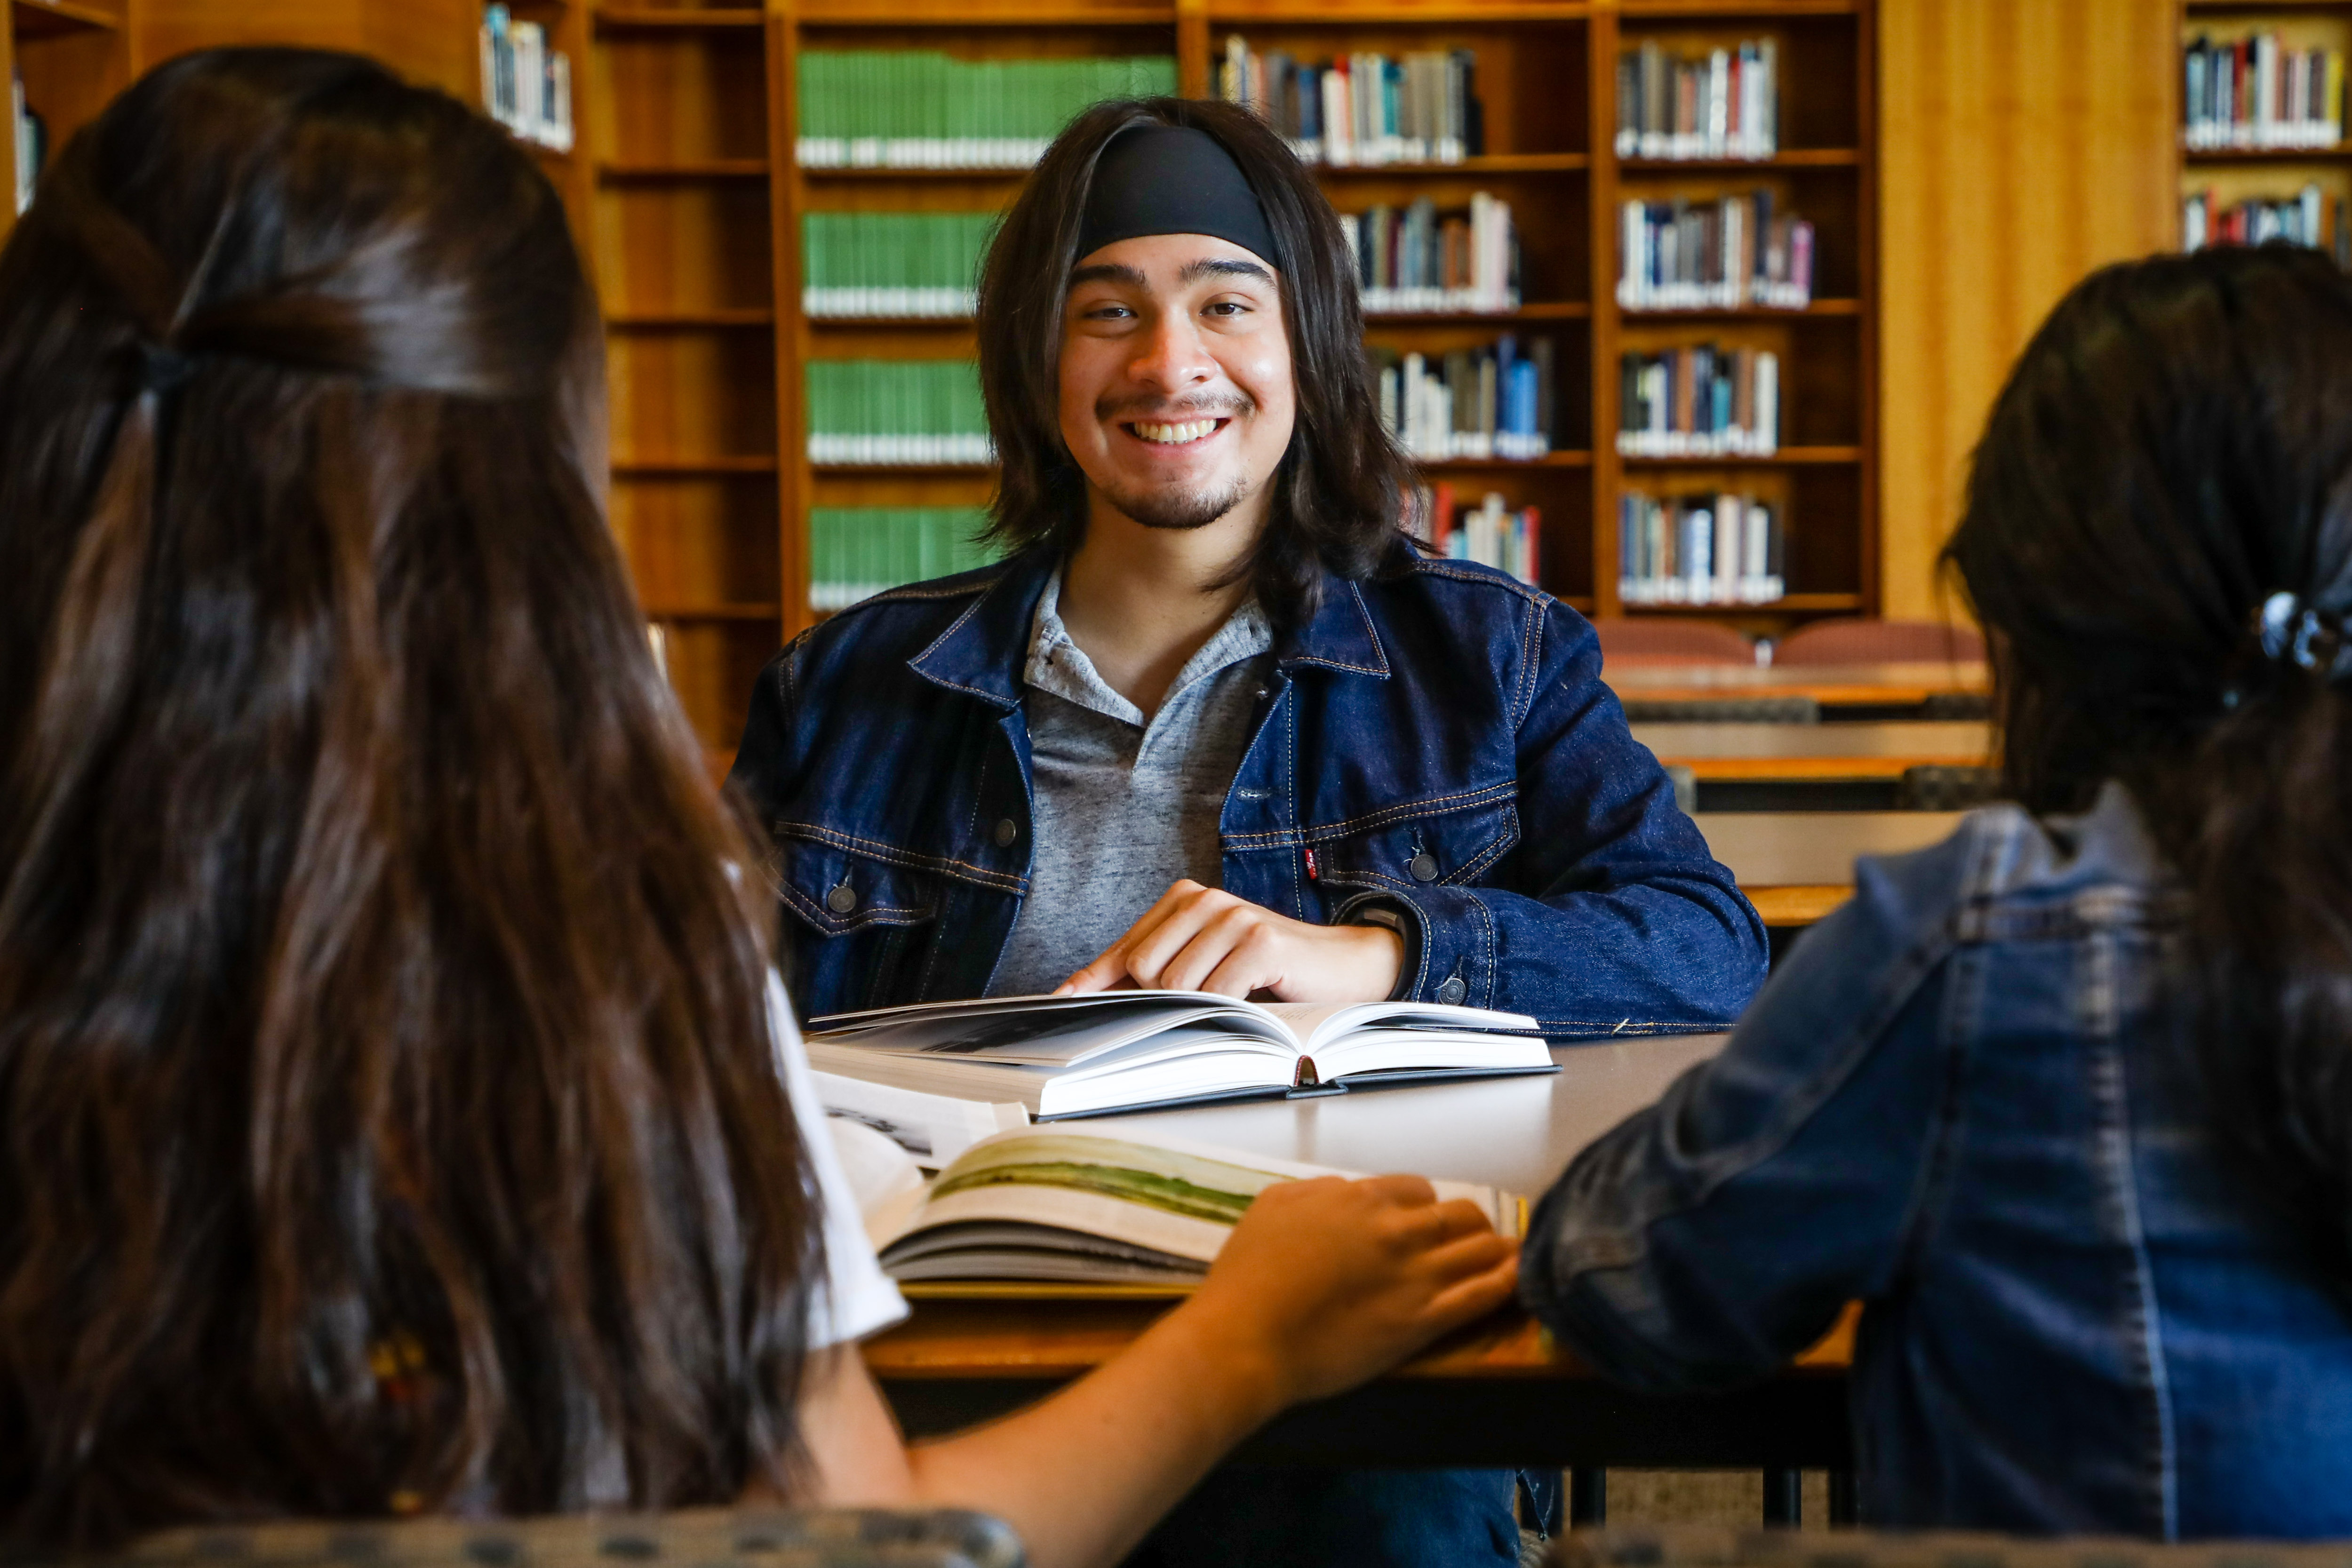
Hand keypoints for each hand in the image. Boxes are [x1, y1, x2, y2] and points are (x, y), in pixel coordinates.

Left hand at [1057, 880, 1404, 1001]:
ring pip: (1177, 986)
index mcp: (1182, 901)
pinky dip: (1230, 1011)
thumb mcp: (1203, 968)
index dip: (1093, 982)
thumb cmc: (1266, 974)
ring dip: (1203, 1008)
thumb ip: (1149, 975)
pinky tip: (1254, 1001)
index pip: (1123, 950)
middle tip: (1210, 1001)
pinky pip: (1216, 994)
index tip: (1057, 1004)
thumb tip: (1077, 995)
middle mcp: (1204, 900)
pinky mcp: (1258, 941)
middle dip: (1166, 1000)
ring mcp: (1232, 917)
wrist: (1343, 967)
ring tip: (1236, 1001)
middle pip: (1144, 971)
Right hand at [1180, 1174, 1519, 1409]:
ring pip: (1480, 1249)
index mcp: (1361, 1198)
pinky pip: (1482, 1295)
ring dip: (1498, 1250)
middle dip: (1468, 1226)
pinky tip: (1518, 1279)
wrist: (1247, 1338)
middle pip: (1459, 1215)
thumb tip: (1344, 1192)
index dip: (1422, 1207)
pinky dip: (1506, 1283)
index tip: (1421, 1224)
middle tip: (1470, 1242)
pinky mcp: (1424, 1322)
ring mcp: (1417, 1275)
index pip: (1417, 1190)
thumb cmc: (1248, 1274)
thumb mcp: (1273, 1204)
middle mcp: (1398, 1229)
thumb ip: (1317, 1192)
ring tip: (1511, 1256)